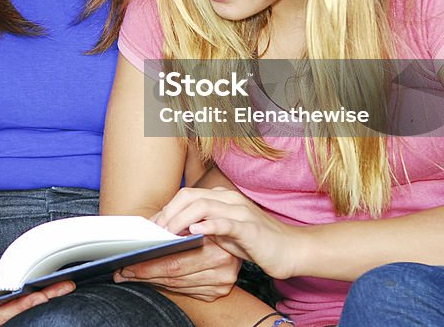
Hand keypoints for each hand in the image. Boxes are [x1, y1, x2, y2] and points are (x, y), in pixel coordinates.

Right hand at [0, 282, 75, 326]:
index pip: (4, 313)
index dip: (22, 305)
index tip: (38, 297)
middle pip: (21, 306)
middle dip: (44, 295)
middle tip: (67, 284)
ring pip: (21, 301)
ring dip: (43, 292)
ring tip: (65, 281)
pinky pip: (16, 297)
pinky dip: (32, 289)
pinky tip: (47, 280)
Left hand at [113, 236, 240, 300]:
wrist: (241, 239)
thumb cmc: (208, 226)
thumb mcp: (194, 220)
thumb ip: (171, 225)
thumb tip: (141, 232)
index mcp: (215, 242)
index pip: (174, 261)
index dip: (148, 264)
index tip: (128, 263)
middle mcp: (222, 263)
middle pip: (174, 274)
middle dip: (145, 273)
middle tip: (123, 272)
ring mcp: (223, 280)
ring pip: (178, 284)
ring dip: (152, 280)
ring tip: (132, 275)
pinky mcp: (220, 291)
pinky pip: (188, 291)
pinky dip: (168, 285)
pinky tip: (153, 279)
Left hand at [152, 187, 301, 279]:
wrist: (291, 249)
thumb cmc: (256, 242)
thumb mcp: (224, 232)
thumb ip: (203, 226)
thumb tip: (174, 230)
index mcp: (221, 197)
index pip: (186, 195)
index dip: (166, 209)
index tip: (152, 227)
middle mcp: (228, 199)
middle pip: (189, 196)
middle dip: (168, 212)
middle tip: (154, 233)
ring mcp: (239, 211)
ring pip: (202, 205)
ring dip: (180, 219)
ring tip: (167, 234)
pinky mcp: (249, 228)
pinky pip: (225, 222)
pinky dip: (208, 225)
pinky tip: (194, 231)